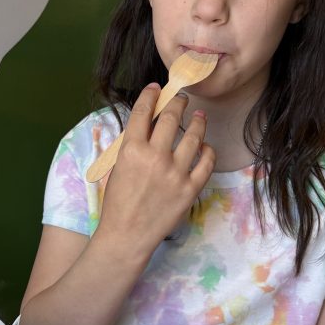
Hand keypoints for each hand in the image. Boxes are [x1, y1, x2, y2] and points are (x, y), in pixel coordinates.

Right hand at [96, 84, 215, 256]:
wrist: (126, 236)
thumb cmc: (117, 203)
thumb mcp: (116, 168)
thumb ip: (131, 145)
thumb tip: (148, 125)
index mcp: (131, 150)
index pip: (144, 112)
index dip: (151, 96)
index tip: (156, 89)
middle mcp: (155, 157)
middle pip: (172, 118)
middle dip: (178, 102)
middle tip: (181, 98)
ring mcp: (175, 173)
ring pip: (194, 136)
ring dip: (198, 123)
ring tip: (200, 117)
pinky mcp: (190, 189)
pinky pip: (207, 162)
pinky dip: (208, 151)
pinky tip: (205, 147)